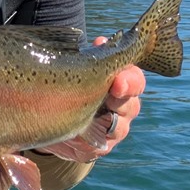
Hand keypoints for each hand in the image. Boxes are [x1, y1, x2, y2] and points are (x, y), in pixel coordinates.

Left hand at [36, 36, 145, 161]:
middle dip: (120, 101)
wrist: (55, 113)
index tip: (117, 81)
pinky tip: (74, 134)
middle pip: (131, 106)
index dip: (129, 81)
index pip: (135, 80)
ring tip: (89, 117)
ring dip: (105, 123)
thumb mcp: (80, 67)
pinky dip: (86, 140)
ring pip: (119, 129)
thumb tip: (101, 42)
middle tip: (108, 95)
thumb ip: (93, 57)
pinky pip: (98, 147)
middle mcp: (123, 108)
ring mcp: (114, 130)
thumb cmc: (73, 82)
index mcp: (122, 83)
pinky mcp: (98, 147)